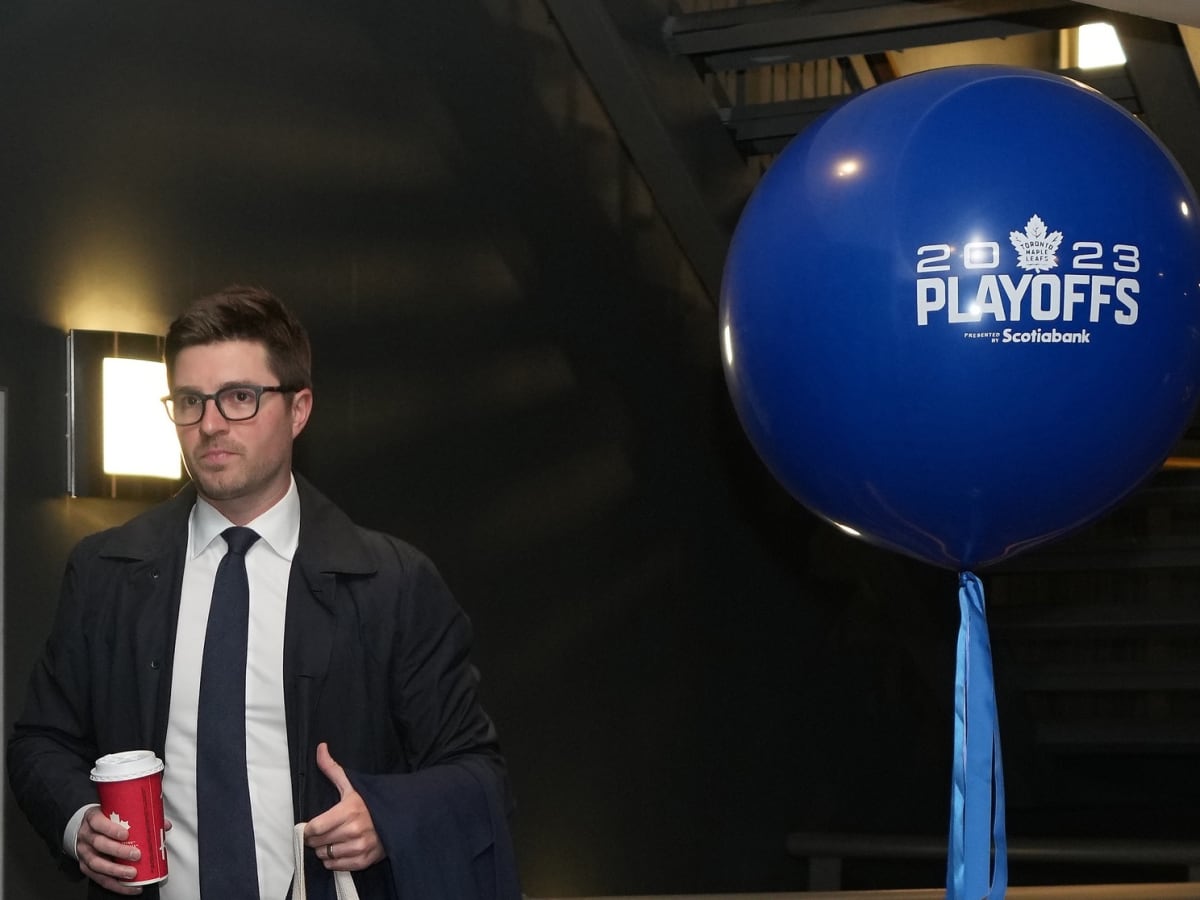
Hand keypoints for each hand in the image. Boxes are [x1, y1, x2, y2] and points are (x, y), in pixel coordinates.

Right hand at [76, 806, 145, 894]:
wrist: (88, 828)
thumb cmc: (106, 819)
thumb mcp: (118, 812)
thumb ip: (140, 817)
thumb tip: (165, 825)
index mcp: (93, 818)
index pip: (98, 822)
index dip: (111, 829)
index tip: (126, 834)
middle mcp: (86, 835)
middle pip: (99, 844)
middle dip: (118, 851)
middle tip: (137, 855)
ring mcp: (84, 852)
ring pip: (97, 863)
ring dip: (116, 870)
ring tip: (132, 874)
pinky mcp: (85, 867)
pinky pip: (98, 878)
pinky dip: (114, 884)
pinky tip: (128, 887)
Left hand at [304, 742, 384, 870]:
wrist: (398, 817)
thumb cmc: (370, 801)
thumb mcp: (352, 785)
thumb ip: (332, 769)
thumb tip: (320, 747)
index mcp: (349, 810)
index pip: (315, 827)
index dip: (309, 828)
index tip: (310, 826)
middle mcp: (354, 830)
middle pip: (318, 843)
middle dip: (316, 839)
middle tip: (322, 832)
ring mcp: (360, 847)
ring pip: (326, 855)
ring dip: (325, 850)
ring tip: (332, 840)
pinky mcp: (365, 860)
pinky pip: (337, 866)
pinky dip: (334, 861)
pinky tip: (340, 850)